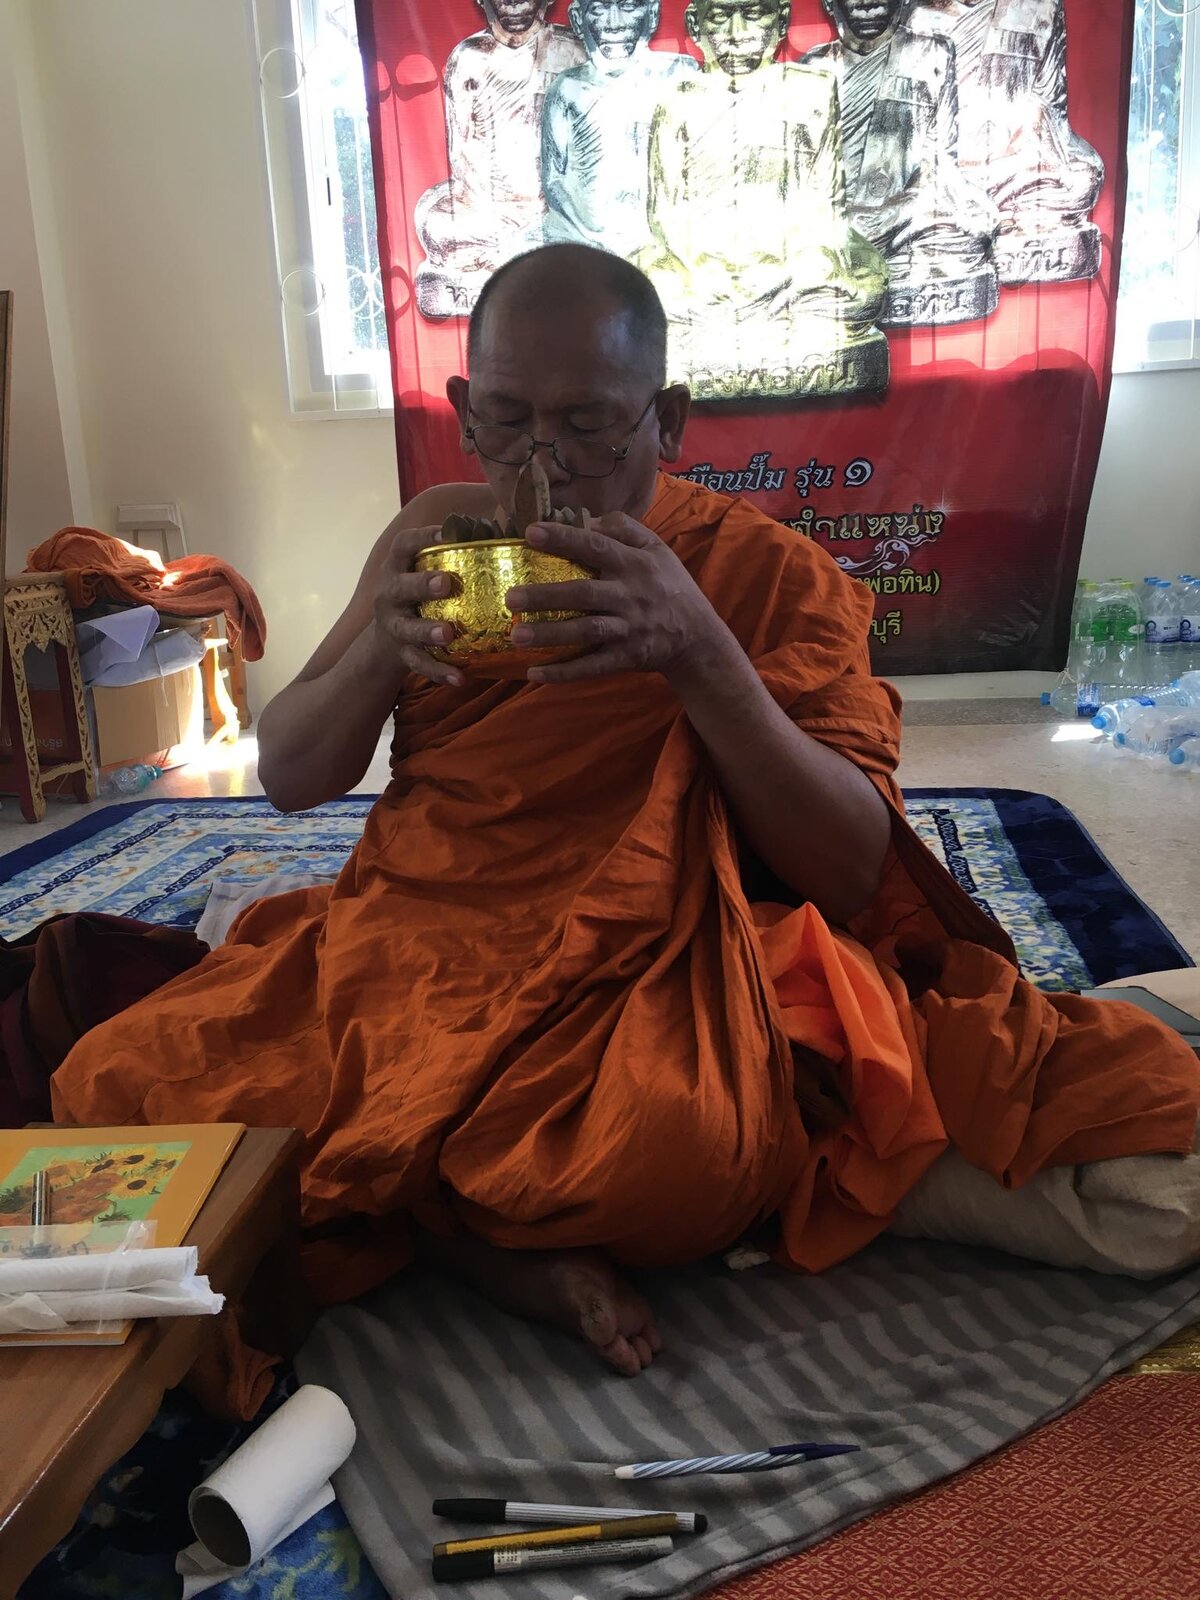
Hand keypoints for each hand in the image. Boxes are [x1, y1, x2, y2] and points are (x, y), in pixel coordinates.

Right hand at [371, 525, 463, 687]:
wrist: (386, 640)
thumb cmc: (420, 596)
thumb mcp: (426, 572)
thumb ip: (455, 553)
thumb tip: (509, 526)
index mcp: (397, 567)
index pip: (403, 545)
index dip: (422, 537)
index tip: (444, 533)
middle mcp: (389, 594)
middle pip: (400, 587)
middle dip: (421, 584)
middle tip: (445, 583)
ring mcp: (393, 625)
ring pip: (407, 629)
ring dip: (427, 631)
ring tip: (448, 634)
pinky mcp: (401, 654)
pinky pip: (420, 664)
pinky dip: (439, 672)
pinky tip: (459, 678)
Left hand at [505, 514, 723, 683]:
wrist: (698, 637)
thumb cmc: (671, 586)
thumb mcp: (657, 549)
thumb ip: (624, 528)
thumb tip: (587, 519)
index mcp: (634, 565)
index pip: (596, 547)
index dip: (564, 538)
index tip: (530, 532)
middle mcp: (629, 596)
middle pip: (583, 593)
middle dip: (546, 595)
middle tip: (511, 598)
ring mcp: (627, 630)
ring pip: (585, 632)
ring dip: (549, 635)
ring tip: (516, 635)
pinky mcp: (625, 658)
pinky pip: (592, 667)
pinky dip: (564, 672)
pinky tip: (535, 673)